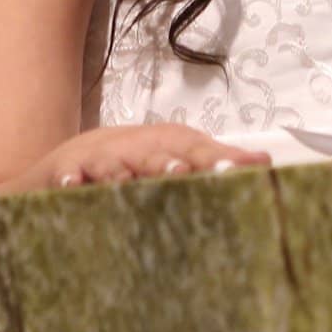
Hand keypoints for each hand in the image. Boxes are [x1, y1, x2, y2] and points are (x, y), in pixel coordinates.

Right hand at [21, 123, 270, 190]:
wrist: (69, 162)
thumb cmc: (133, 165)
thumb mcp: (174, 159)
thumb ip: (216, 162)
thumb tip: (265, 163)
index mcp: (167, 145)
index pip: (197, 150)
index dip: (219, 160)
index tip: (244, 170)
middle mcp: (135, 147)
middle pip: (155, 153)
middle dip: (168, 163)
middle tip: (184, 172)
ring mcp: (100, 159)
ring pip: (112, 165)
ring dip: (120, 172)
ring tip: (128, 180)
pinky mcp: (66, 171)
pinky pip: (66, 177)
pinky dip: (68, 180)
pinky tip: (73, 186)